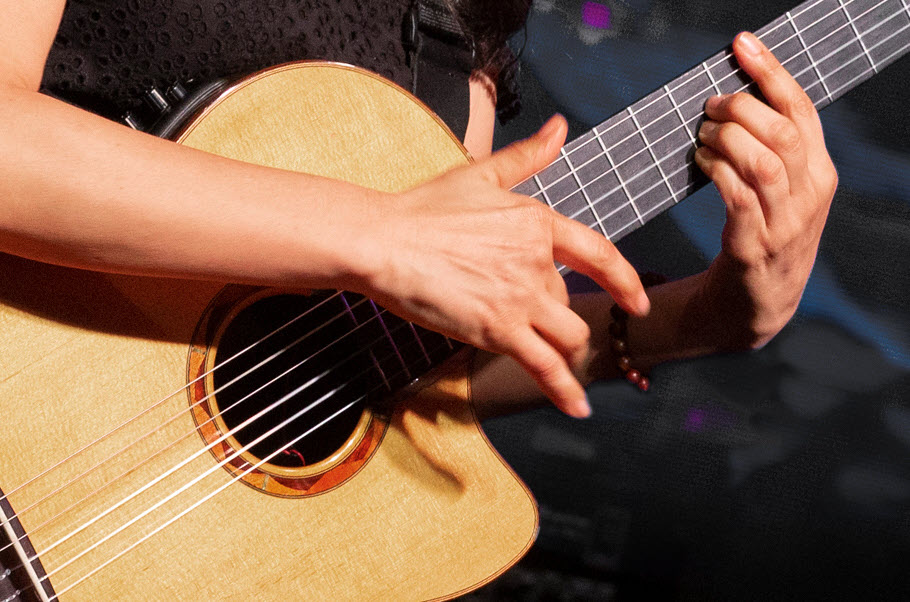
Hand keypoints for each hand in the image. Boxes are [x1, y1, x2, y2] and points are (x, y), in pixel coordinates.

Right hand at [363, 116, 649, 417]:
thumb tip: (560, 128)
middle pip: (570, 302)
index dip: (624, 281)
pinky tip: (579, 409)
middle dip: (554, 314)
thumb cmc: (424, 208)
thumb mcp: (480, 174)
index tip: (638, 301)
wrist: (383, 241)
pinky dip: (565, 391)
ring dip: (562, 348)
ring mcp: (521, 299)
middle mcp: (537, 262)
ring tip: (549, 358)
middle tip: (523, 319)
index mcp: (537, 223)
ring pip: (568, 336)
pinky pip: (546, 367)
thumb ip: (527, 156)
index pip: (598, 254)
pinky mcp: (498, 330)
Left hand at [694, 32, 837, 348]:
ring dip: (727, 140)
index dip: (771, 72)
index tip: (741, 44)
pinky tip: (701, 162)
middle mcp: (810, 195)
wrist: (756, 303)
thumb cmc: (760, 232)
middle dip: (741, 108)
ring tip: (703, 135)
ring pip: (763, 163)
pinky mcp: (754, 249)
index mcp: (819, 172)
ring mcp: (786, 225)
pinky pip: (738, 199)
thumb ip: (768, 148)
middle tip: (709, 106)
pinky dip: (717, 172)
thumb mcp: (779, 189)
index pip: (802, 111)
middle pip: (782, 132)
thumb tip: (730, 96)